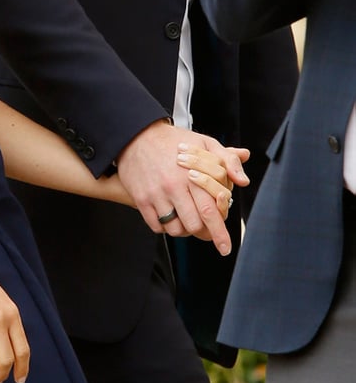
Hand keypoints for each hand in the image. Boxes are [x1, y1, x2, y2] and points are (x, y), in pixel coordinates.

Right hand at [116, 121, 249, 255]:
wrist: (137, 135)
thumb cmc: (175, 141)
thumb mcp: (204, 143)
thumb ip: (227, 159)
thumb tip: (244, 181)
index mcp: (192, 173)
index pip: (210, 210)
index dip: (220, 233)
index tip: (225, 247)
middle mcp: (173, 186)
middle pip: (194, 225)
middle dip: (205, 232)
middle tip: (208, 233)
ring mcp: (156, 194)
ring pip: (176, 229)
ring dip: (185, 229)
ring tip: (188, 218)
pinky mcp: (141, 199)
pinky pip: (157, 226)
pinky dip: (165, 227)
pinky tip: (170, 215)